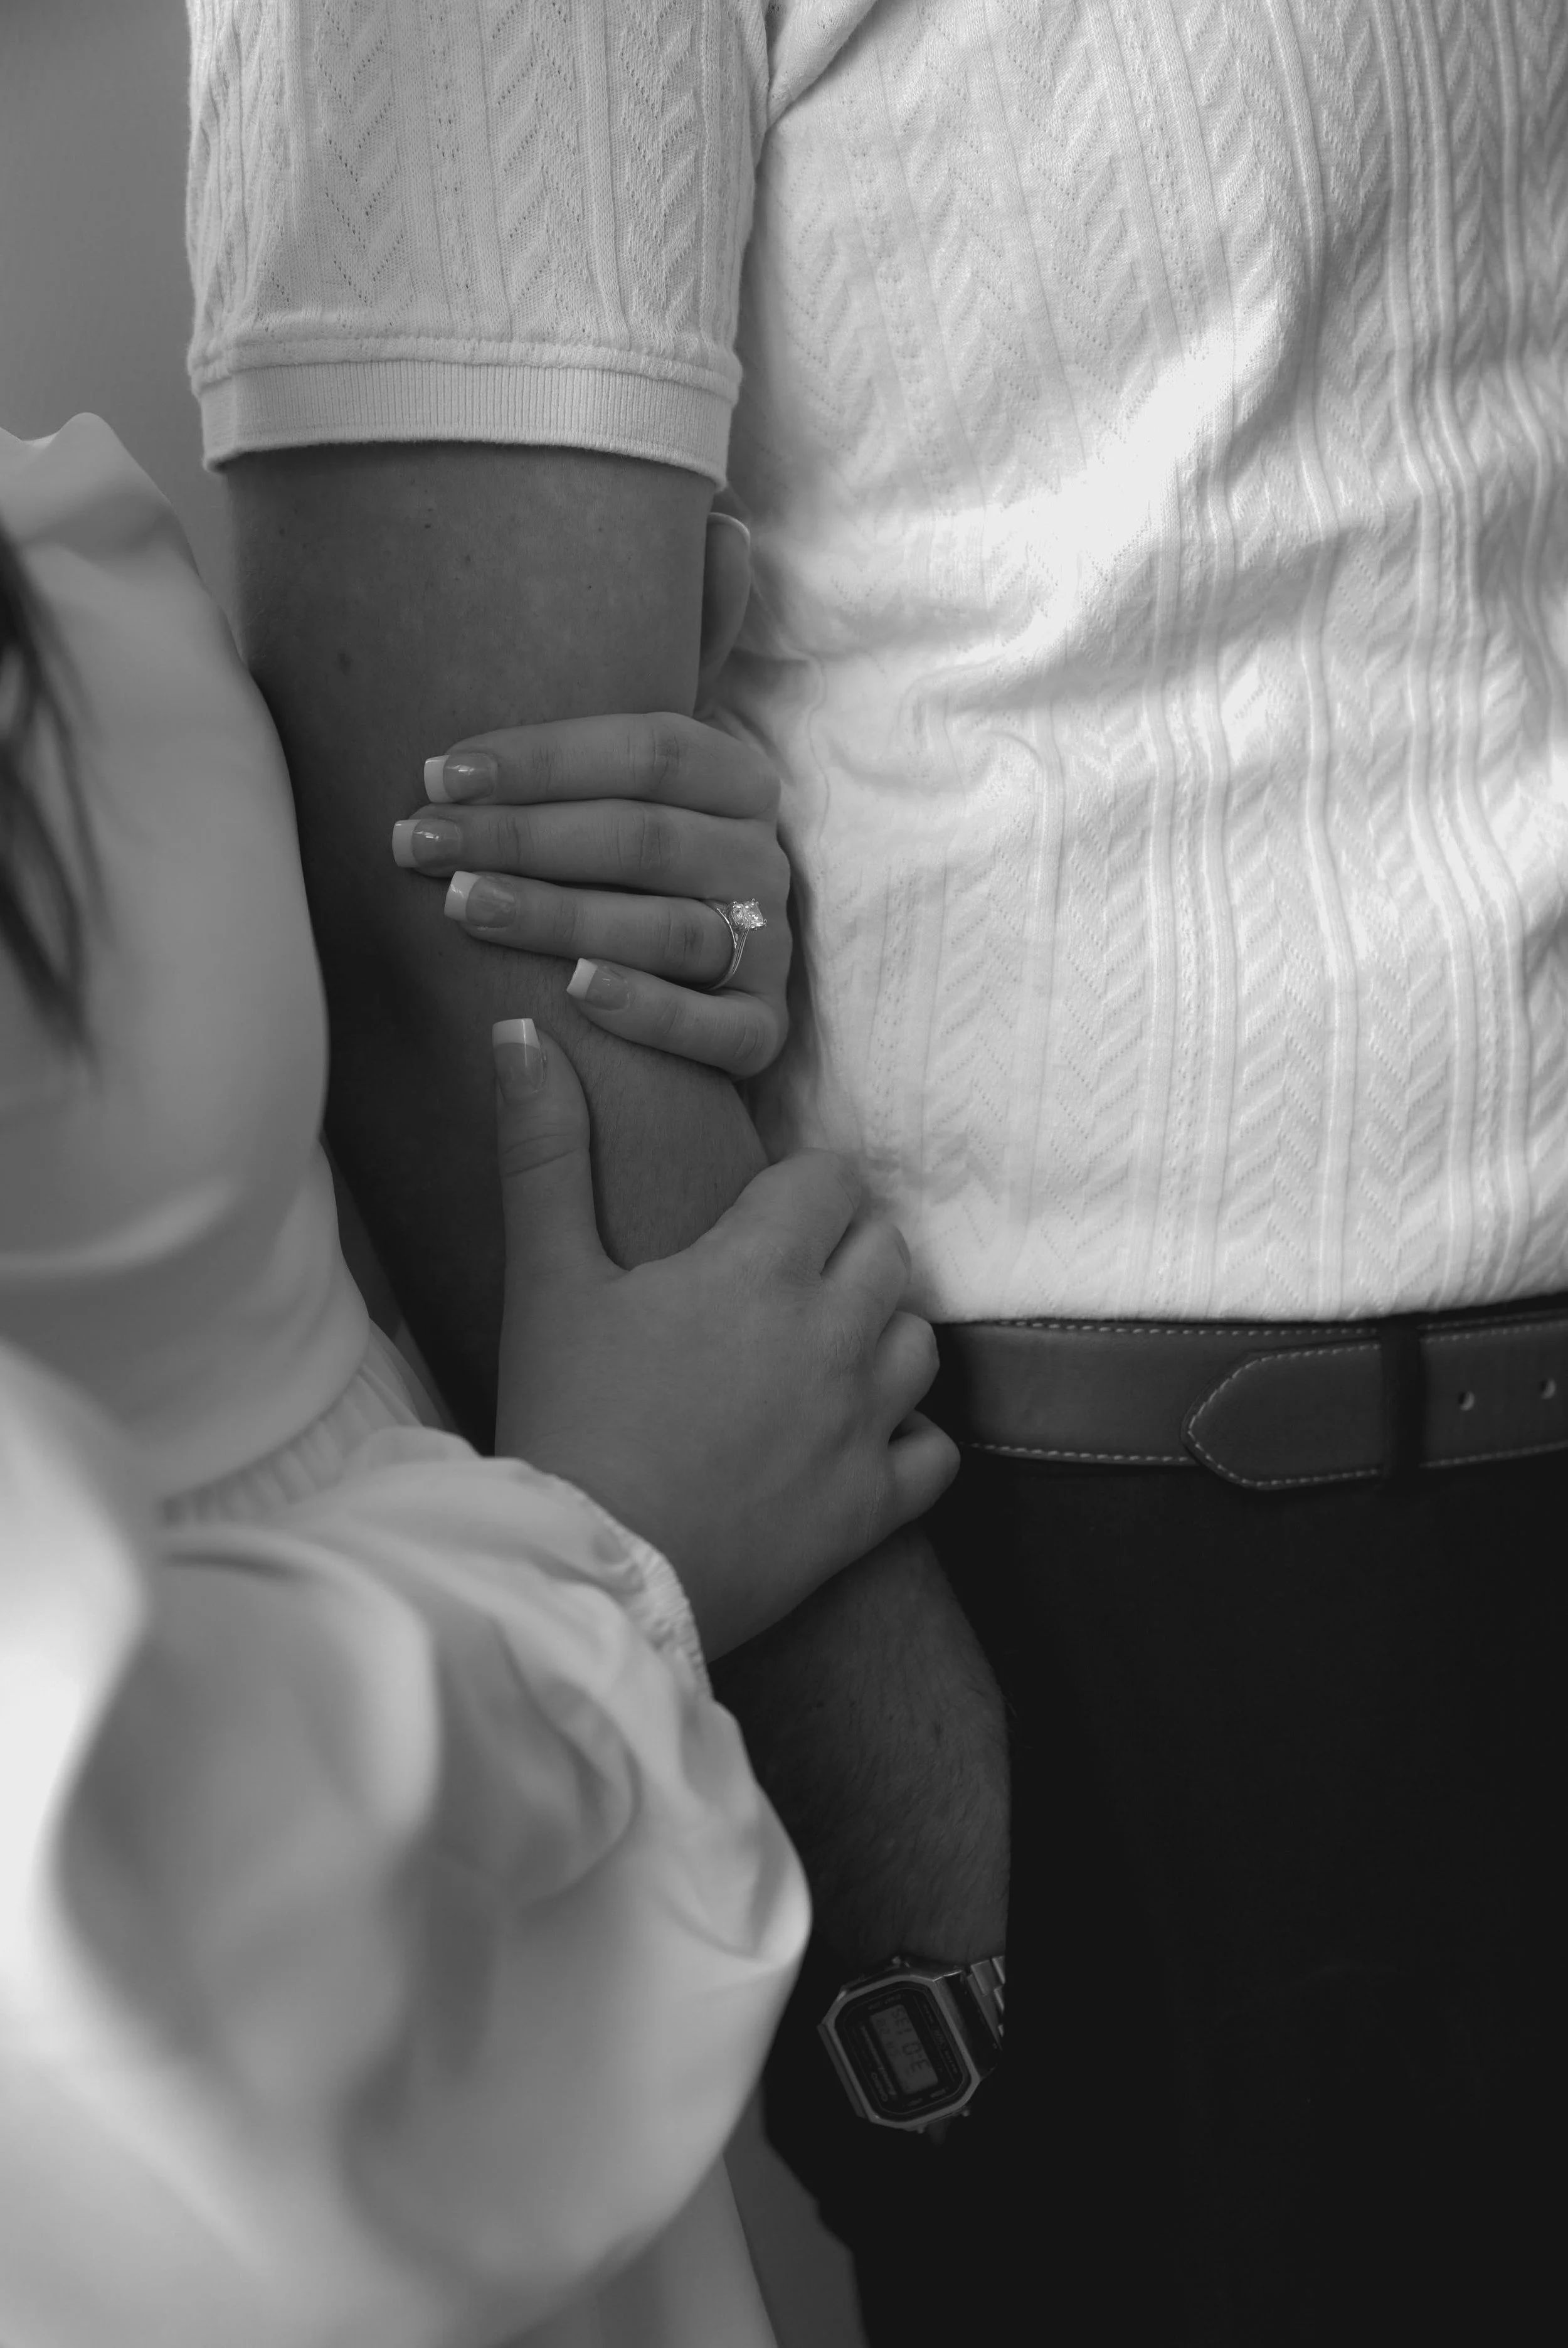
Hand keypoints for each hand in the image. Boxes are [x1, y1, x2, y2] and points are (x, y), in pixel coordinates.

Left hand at [392, 506, 787, 1078]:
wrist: (683, 972)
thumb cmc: (634, 844)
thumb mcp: (651, 748)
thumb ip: (678, 643)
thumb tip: (725, 523)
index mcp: (737, 776)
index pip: (651, 748)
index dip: (543, 756)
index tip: (436, 768)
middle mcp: (762, 857)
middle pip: (645, 839)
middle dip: (522, 838)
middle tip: (415, 845)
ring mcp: (767, 948)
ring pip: (669, 930)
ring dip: (562, 917)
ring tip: (463, 908)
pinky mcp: (762, 1033)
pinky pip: (718, 1030)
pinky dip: (648, 1011)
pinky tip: (573, 996)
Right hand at [489, 1018, 958, 1657]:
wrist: (580, 1573)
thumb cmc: (561, 1418)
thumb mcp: (544, 1279)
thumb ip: (544, 1152)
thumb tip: (522, 1033)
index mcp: (759, 1269)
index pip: (831, 1180)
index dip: (800, 1186)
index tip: (758, 1211)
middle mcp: (832, 1337)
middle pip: (887, 1249)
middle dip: (844, 1247)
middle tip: (781, 1276)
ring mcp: (861, 1426)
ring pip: (920, 1340)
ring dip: (880, 1332)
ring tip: (820, 1348)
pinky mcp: (870, 1509)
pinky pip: (936, 1451)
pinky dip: (910, 1438)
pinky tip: (858, 1437)